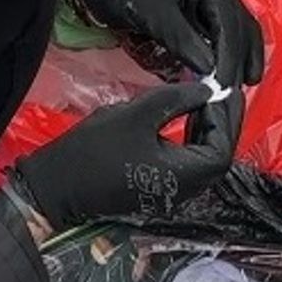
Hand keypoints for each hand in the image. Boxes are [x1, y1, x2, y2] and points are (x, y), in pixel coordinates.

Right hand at [8, 80, 241, 230]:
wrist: (56, 184)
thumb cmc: (94, 149)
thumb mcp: (136, 114)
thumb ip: (176, 99)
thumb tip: (207, 90)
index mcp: (184, 175)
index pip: (222, 147)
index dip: (225, 117)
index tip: (219, 88)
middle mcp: (184, 189)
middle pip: (216, 156)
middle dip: (220, 122)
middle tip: (217, 90)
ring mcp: (170, 193)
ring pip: (202, 160)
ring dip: (206, 130)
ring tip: (201, 99)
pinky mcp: (158, 189)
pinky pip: (185, 163)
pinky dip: (190, 140)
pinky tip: (183, 118)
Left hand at [77, 0, 265, 87]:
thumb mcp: (154, 15)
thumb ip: (182, 40)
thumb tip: (211, 69)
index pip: (230, 23)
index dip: (231, 57)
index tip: (225, 86)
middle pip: (242, 28)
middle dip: (241, 62)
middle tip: (234, 94)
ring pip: (239, 33)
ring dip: (241, 61)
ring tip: (237, 91)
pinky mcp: (206, 13)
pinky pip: (224, 36)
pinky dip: (228, 56)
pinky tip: (228, 77)